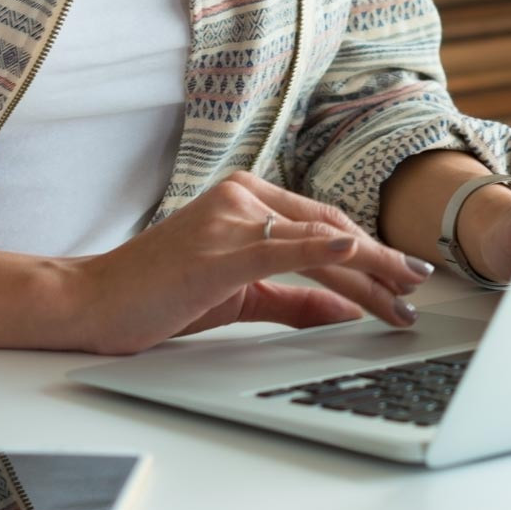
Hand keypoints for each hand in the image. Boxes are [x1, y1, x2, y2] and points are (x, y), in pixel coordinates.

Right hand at [71, 172, 434, 355]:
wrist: (92, 302)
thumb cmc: (156, 296)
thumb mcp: (239, 296)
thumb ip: (294, 300)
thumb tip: (348, 310)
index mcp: (246, 201)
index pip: (325, 224)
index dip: (370, 252)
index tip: (403, 279)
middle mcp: (243, 199)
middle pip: (331, 230)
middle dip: (381, 264)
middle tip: (418, 288)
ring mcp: (230, 219)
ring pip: (318, 240)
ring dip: (369, 269)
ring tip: (404, 292)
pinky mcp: (219, 249)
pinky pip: (281, 246)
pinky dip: (322, 245)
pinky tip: (354, 246)